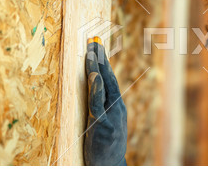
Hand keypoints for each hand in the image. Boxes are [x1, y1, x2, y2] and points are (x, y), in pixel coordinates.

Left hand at [84, 37, 126, 165]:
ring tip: (92, 50)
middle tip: (94, 40)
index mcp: (116, 104)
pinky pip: (98, 104)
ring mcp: (111, 115)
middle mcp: (116, 106)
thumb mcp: (106, 121)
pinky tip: (94, 75)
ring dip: (97, 67)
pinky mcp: (103, 125)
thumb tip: (95, 86)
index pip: (109, 79)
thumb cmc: (105, 144)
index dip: (103, 62)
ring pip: (104, 86)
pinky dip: (97, 88)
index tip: (97, 46)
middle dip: (100, 58)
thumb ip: (102, 105)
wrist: (110, 166)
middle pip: (108, 77)